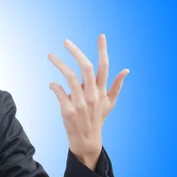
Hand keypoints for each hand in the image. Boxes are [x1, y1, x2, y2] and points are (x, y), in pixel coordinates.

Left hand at [48, 34, 128, 169]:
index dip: (103, 50)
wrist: (87, 140)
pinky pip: (60, 92)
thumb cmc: (97, 119)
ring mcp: (81, 103)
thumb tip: (126, 70)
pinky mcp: (68, 110)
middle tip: (66, 41)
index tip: (101, 35)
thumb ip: (116, 86)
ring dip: (59, 64)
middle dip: (76, 52)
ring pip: (69, 77)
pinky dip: (55, 85)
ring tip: (50, 55)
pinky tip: (52, 84)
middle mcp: (93, 95)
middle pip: (86, 68)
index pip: (104, 67)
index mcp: (102, 91)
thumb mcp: (110, 104)